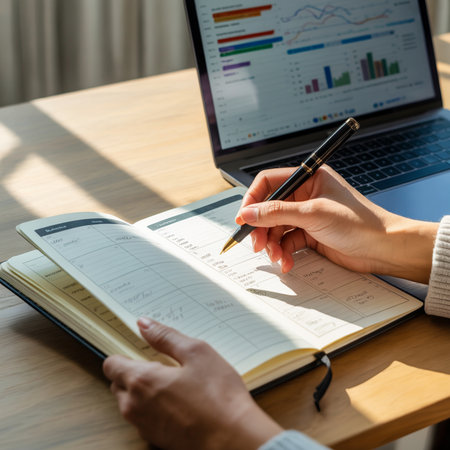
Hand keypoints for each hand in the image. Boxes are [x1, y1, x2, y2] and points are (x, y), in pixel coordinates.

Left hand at [103, 318, 281, 449]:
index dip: (124, 353)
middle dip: (135, 373)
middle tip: (163, 365)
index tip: (141, 350)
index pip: (111, 364)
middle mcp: (134, 406)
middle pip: (119, 383)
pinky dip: (155, 409)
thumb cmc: (218, 396)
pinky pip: (144, 418)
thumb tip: (144, 323)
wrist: (233, 440)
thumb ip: (165, 336)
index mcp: (141, 381)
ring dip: (144, 392)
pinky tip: (181, 403)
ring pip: (130, 402)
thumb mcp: (196, 353)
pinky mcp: (155, 440)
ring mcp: (143, 426)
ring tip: (175, 384)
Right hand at [236, 165, 437, 282]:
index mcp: (309, 178)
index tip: (244, 218)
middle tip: (257, 244)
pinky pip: (287, 241)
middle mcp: (306, 195)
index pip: (269, 182)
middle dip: (262, 227)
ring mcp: (307, 215)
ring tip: (276, 256)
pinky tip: (287, 262)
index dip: (253, 199)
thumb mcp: (314, 213)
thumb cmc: (360, 223)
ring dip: (272, 243)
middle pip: (270, 208)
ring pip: (276, 227)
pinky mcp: (310, 234)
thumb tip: (248, 213)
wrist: (384, 249)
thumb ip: (277, 212)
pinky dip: (284, 252)